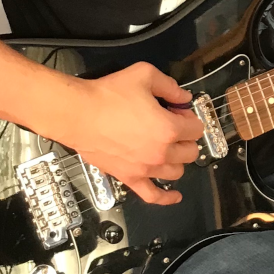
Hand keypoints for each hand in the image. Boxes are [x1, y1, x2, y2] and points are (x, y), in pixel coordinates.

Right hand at [61, 63, 202, 205]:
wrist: (77, 114)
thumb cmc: (109, 95)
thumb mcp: (145, 75)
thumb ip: (170, 86)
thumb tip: (184, 98)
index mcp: (169, 129)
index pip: (196, 128)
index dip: (189, 117)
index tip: (177, 111)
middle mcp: (161, 153)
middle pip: (190, 151)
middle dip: (186, 138)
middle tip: (172, 126)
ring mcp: (145, 169)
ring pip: (177, 172)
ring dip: (177, 159)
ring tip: (167, 148)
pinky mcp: (129, 178)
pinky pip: (153, 195)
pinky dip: (166, 197)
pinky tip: (175, 196)